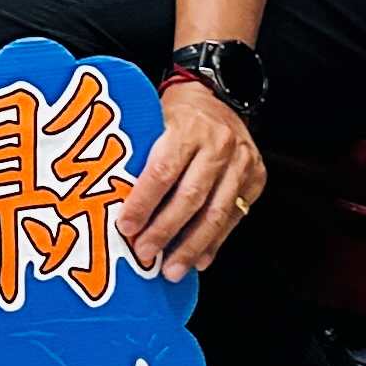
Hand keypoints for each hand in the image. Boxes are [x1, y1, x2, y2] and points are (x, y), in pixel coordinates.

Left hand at [119, 77, 263, 278]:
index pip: (162, 171)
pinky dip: (215, 242)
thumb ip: (139, 154)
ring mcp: (242, 162)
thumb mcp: (153, 119)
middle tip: (145, 255)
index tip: (126, 227)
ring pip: (216, 213)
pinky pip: (234, 216)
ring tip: (171, 270)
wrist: (218, 94)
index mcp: (188, 127)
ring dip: (191, 247)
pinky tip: (198, 260)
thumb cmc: (175, 112)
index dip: (143, 203)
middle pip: (190, 197)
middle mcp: (219, 145)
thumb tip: (108, 199)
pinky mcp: (256, 177)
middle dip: (165, 232)